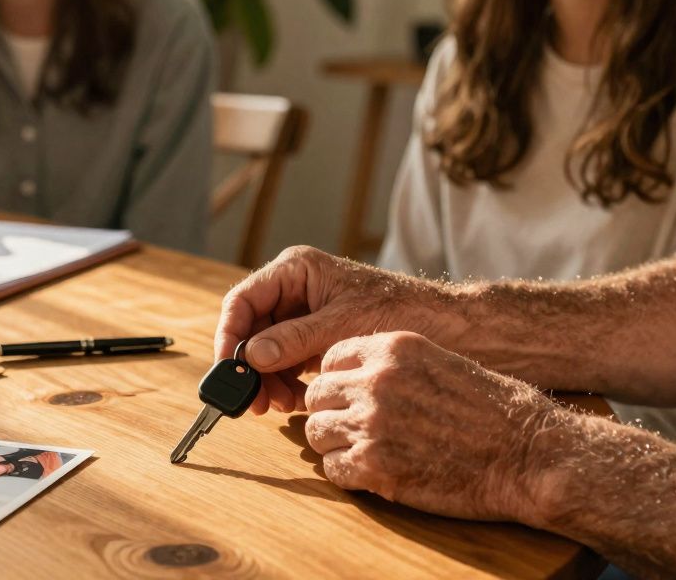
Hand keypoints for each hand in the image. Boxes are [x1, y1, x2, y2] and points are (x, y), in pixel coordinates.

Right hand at [215, 246, 468, 414]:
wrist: (445, 327)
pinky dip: (286, 382)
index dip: (230, 336)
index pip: (242, 301)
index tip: (230, 370)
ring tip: (282, 405)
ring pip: (265, 350)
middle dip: (251, 367)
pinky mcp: (314, 338)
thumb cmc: (400, 310)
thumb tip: (252, 354)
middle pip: (251, 329)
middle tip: (255, 402)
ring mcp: (303, 314)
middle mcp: (293, 289)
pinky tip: (297, 400)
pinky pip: (285, 362)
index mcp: (295, 269)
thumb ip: (295, 339)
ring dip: (268, 379)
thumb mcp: (343, 324)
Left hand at [305, 331, 562, 523]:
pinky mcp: (375, 467)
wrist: (526, 454)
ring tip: (363, 452)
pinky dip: (346, 473)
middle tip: (351, 429)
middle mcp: (376, 381)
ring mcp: (372, 424)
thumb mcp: (440, 362)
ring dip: (334, 444)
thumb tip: (353, 377)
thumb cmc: (493, 409)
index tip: (347, 398)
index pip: (329, 359)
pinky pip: (332, 468)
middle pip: (316, 396)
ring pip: (316, 432)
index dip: (335, 381)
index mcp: (392, 348)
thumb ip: (393, 365)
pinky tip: (372, 473)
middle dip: (329, 413)